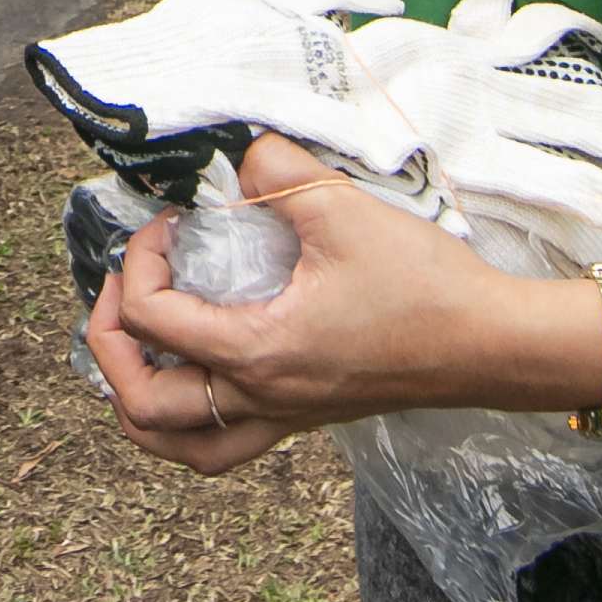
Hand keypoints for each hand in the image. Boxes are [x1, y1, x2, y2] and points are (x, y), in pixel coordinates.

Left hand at [87, 136, 558, 468]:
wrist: (492, 344)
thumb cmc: (425, 288)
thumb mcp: (343, 209)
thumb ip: (278, 172)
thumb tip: (239, 156)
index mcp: (255, 352)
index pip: (148, 319)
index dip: (139, 260)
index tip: (172, 224)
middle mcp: (260, 398)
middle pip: (140, 405)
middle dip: (108, 344)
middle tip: (123, 288)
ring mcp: (283, 416)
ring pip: (177, 445)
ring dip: (140, 400)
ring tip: (142, 345)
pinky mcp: (308, 415)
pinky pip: (222, 444)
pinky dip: (189, 419)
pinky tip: (201, 368)